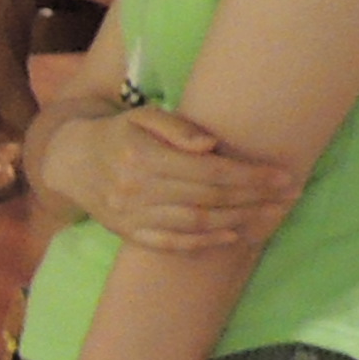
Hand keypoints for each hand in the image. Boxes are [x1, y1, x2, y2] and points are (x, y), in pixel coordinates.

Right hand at [41, 105, 299, 257]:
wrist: (68, 161)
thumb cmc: (116, 133)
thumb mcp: (141, 116)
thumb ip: (177, 126)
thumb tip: (211, 145)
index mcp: (143, 156)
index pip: (208, 170)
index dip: (249, 175)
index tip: (283, 176)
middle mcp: (137, 189)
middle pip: (208, 198)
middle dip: (255, 198)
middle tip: (290, 197)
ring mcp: (131, 215)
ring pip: (195, 223)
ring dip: (238, 220)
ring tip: (272, 215)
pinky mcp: (127, 232)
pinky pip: (169, 243)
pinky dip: (203, 243)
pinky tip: (232, 237)